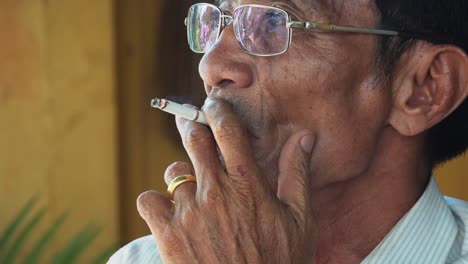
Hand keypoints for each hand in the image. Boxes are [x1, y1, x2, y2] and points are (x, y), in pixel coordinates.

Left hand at [137, 98, 317, 262]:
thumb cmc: (279, 263)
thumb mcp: (299, 220)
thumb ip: (297, 174)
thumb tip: (303, 138)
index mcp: (246, 183)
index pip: (227, 130)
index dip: (218, 110)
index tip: (213, 104)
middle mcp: (214, 190)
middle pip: (193, 140)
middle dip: (192, 127)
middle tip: (191, 126)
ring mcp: (188, 212)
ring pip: (173, 173)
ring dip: (181, 175)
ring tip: (192, 192)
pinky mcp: (167, 234)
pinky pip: (148, 200)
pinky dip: (156, 201)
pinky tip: (169, 212)